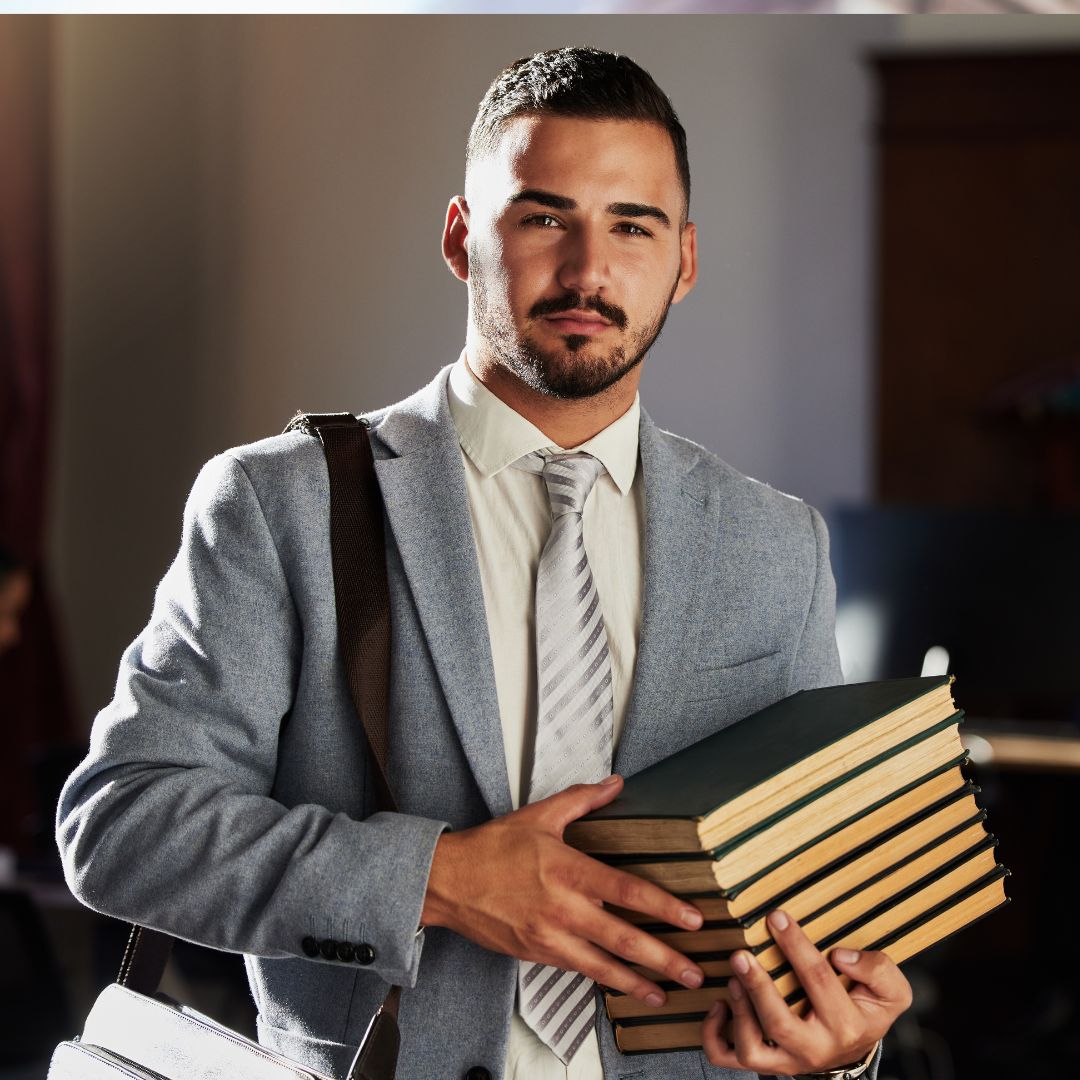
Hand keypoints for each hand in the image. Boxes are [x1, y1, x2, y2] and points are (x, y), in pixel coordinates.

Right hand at [420, 774, 706, 1007]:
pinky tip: (624, 987)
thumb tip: (615, 783)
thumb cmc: (491, 848)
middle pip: (623, 938)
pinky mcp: (537, 954)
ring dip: (639, 982)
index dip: (663, 906)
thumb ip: (582, 799)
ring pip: (603, 965)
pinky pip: (578, 970)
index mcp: (567, 869)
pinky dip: (604, 980)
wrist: (447, 881)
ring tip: (666, 992)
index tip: (692, 919)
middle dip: (663, 958)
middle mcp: (562, 907)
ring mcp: (549, 936)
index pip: (627, 890)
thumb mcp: (539, 815)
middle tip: (694, 970)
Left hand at [701, 909, 911, 1074]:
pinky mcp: (765, 1063)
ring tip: (733, 978)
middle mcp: (814, 1049)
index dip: (795, 945)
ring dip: (738, 1012)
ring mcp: (786, 1061)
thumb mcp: (891, 991)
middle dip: (757, 987)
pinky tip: (718, 1004)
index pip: (817, 980)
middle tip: (741, 955)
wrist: (854, 1047)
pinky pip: (728, 1058)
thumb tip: (841, 955)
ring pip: (752, 1050)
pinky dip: (714, 1035)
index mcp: (846, 1026)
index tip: (776, 917)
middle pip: (779, 1024)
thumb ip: (877, 969)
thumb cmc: (866, 1009)